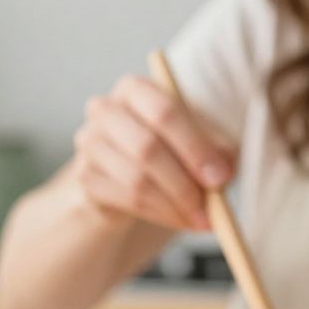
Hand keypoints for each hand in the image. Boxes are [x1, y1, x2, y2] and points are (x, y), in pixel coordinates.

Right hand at [68, 75, 234, 231]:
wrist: (130, 169)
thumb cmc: (172, 145)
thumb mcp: (200, 139)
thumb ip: (215, 151)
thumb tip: (222, 175)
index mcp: (135, 88)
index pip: (165, 113)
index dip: (195, 148)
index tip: (221, 177)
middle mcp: (105, 109)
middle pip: (147, 148)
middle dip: (185, 183)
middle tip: (212, 208)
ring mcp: (90, 143)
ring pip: (136, 180)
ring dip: (174, 205)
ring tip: (201, 219)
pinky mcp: (86, 177)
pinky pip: (126, 201)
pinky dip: (159, 214)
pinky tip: (180, 220)